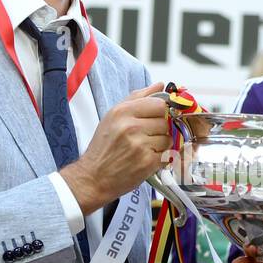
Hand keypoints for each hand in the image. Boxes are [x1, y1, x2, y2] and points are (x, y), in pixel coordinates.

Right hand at [62, 82, 169, 213]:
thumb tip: (160, 85)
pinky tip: (145, 159)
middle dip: (159, 129)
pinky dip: (160, 158)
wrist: (94, 177)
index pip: (159, 104)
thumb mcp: (113, 116)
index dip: (160, 112)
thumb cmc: (104, 146)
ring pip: (168, 138)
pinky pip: (167, 154)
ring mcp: (140, 145)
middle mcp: (131, 126)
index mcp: (122, 111)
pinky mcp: (147, 162)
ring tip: (144, 149)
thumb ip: (138, 98)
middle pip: (165, 121)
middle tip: (145, 136)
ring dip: (160, 144)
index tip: (155, 118)